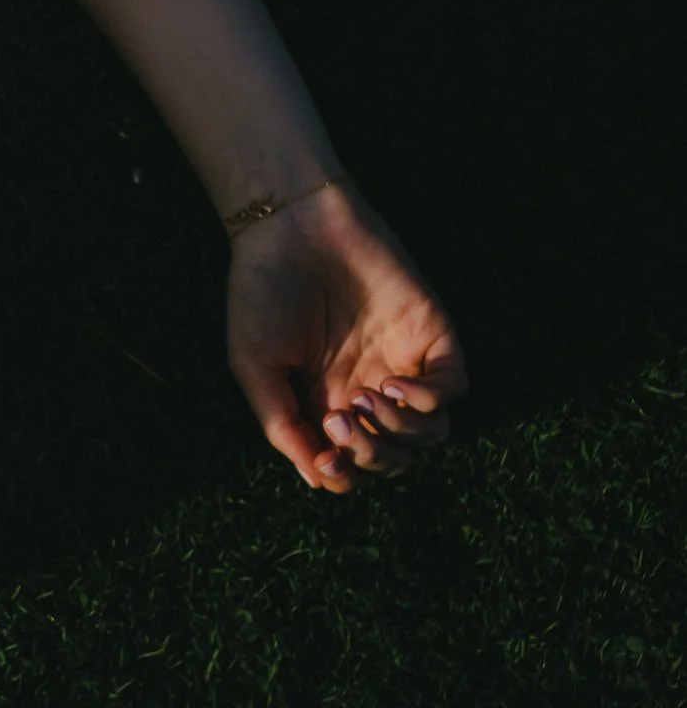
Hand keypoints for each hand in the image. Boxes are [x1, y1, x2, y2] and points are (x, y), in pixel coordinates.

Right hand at [225, 179, 468, 492]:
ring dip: (400, 431)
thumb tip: (318, 479)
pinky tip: (395, 384)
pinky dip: (429, 401)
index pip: (352, 465)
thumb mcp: (255, 366)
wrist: (293, 227)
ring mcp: (403, 365)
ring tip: (367, 398)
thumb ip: (282, 424)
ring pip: (428, 433)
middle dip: (371, 454)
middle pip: (393, 457)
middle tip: (341, 419)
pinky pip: (452, 390)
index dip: (345, 475)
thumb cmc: (262, 293)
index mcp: (324, 403)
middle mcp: (367, 391)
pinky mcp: (432, 338)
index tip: (326, 460)